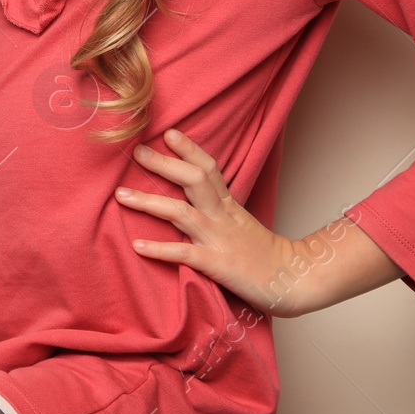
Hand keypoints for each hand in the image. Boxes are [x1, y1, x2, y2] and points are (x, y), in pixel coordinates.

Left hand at [114, 127, 311, 318]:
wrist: (293, 280)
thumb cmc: (264, 254)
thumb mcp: (241, 223)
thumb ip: (219, 209)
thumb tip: (191, 197)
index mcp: (229, 205)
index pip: (209, 168)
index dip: (189, 149)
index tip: (168, 133)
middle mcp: (222, 216)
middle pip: (193, 180)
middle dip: (164, 164)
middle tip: (136, 151)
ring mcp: (218, 239)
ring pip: (181, 213)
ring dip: (148, 202)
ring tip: (120, 195)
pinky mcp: (216, 265)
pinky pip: (184, 254)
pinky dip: (160, 249)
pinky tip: (137, 245)